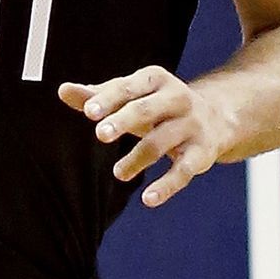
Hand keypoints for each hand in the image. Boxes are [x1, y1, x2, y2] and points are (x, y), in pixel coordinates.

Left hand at [58, 67, 228, 208]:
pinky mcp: (202, 153)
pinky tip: (148, 199)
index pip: (128, 88)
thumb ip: (98, 95)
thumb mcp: (132, 97)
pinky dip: (166, 186)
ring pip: (160, 143)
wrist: (217, 117)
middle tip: (100, 134)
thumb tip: (62, 90)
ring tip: (118, 173)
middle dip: (123, 121)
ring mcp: (191, 126)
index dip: (109, 98)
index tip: (89, 112)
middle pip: (146, 110)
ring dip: (137, 159)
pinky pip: (184, 171)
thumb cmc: (159, 105)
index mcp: (155, 79)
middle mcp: (177, 98)